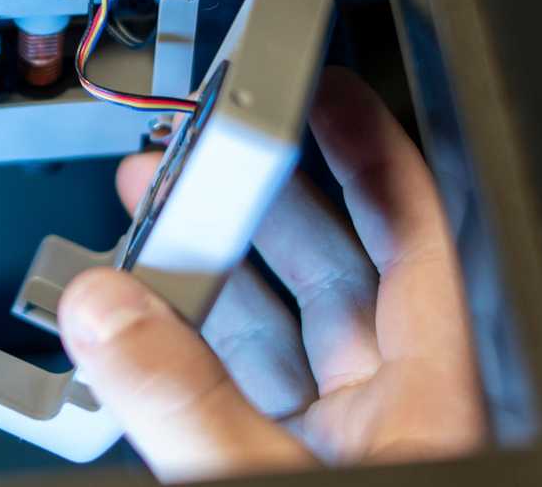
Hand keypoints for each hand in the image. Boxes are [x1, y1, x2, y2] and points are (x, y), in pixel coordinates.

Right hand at [57, 68, 483, 480]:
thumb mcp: (263, 477)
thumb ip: (185, 401)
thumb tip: (106, 312)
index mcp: (436, 399)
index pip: (416, 237)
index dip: (372, 153)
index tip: (326, 93)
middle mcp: (396, 413)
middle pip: (337, 270)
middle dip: (261, 199)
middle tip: (208, 147)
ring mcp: (344, 445)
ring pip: (282, 330)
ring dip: (213, 270)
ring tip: (156, 214)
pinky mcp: (286, 468)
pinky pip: (243, 389)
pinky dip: (192, 348)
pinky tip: (146, 315)